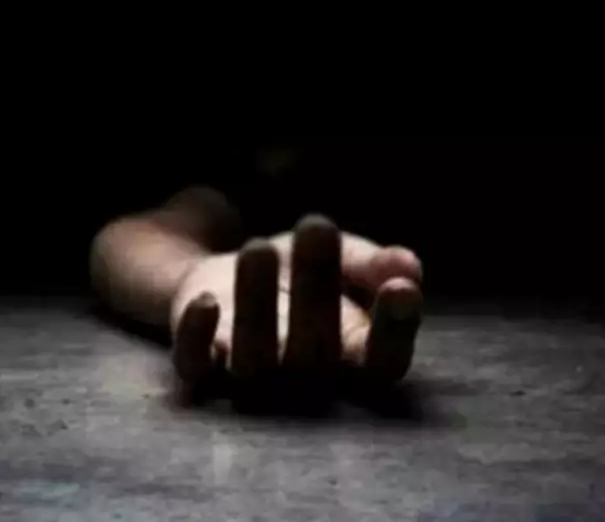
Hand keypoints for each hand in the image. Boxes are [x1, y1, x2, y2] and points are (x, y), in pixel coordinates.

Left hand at [170, 214, 422, 408]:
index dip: (394, 332)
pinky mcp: (201, 362)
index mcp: (349, 355)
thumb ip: (375, 265)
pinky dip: (198, 337)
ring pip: (254, 357)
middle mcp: (302, 377)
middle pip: (315, 351)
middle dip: (316, 287)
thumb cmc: (303, 274)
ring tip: (259, 249)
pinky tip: (207, 301)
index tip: (402, 289)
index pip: (383, 362)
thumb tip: (409, 268)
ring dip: (257, 305)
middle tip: (316, 228)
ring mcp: (249, 374)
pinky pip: (195, 364)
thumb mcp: (343, 259)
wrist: (236, 274)